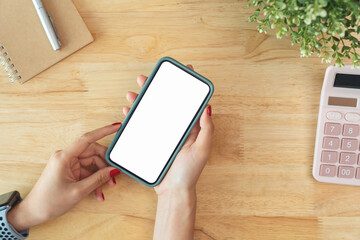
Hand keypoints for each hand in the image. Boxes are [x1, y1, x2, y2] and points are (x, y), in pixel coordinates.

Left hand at [7, 124, 121, 230]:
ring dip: (101, 176)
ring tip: (106, 187)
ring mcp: (68, 164)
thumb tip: (113, 170)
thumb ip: (98, 179)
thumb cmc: (49, 201)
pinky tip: (97, 192)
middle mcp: (66, 157)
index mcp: (64, 157)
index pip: (87, 139)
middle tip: (114, 175)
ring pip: (92, 164)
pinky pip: (87, 172)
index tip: (116, 127)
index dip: (103, 131)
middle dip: (105, 165)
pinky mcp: (70, 171)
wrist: (34, 212)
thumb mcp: (78, 191)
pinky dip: (94, 181)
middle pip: (93, 153)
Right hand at [123, 65, 213, 195]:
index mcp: (190, 127)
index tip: (185, 70)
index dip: (187, 85)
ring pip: (151, 112)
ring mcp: (162, 134)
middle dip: (157, 88)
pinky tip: (128, 110)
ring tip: (133, 92)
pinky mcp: (151, 141)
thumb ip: (206, 129)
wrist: (173, 191)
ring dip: (142, 101)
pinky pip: (141, 126)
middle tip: (148, 78)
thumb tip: (208, 107)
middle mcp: (175, 128)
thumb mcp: (202, 149)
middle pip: (166, 103)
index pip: (188, 102)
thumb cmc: (190, 172)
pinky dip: (134, 117)